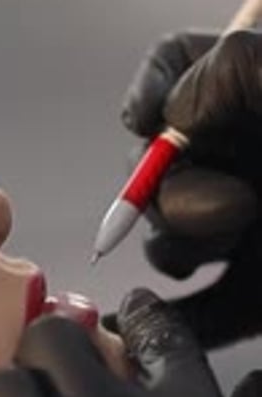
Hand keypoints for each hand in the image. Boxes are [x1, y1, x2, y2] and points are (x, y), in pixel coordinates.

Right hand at [119, 29, 261, 347]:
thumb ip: (231, 73)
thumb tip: (168, 122)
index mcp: (248, 97)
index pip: (176, 71)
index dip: (152, 90)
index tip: (149, 117)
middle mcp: (238, 160)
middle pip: (156, 169)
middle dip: (174, 192)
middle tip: (238, 207)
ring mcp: (245, 230)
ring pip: (169, 244)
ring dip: (181, 248)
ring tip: (240, 238)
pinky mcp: (257, 292)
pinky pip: (203, 314)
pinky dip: (176, 322)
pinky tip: (146, 325)